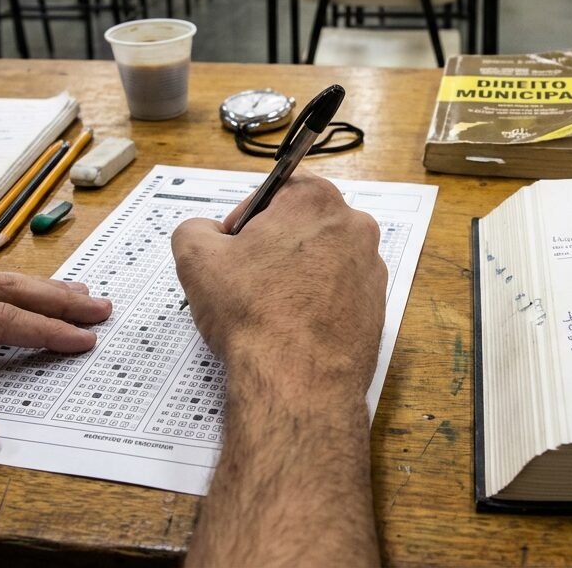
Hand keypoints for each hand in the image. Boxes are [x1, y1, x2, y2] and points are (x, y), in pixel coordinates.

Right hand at [174, 172, 385, 567]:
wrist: (298, 381)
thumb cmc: (251, 311)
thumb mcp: (196, 258)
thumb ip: (194, 229)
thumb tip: (207, 234)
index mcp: (316, 200)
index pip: (277, 190)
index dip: (246, 216)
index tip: (230, 246)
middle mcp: (355, 227)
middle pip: (303, 225)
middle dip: (273, 246)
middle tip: (245, 279)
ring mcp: (371, 269)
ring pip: (323, 261)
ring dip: (296, 276)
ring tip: (268, 308)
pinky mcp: (377, 309)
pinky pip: (339, 295)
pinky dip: (317, 304)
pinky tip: (292, 329)